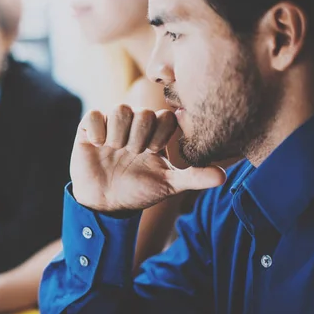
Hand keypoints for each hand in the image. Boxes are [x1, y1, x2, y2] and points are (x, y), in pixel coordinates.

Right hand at [70, 105, 226, 212]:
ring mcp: (111, 125)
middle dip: (140, 137)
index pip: (165, 116)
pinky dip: (98, 131)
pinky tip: (99, 147)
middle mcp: (134, 125)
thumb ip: (194, 178)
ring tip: (115, 151)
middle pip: (144, 112)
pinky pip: (94, 116)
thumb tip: (224, 177)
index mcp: (154, 134)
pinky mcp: (89, 129)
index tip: (154, 152)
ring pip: (120, 109)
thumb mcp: (167, 185)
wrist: (105, 204)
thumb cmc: (137, 192)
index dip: (161, 133)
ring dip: (120, 134)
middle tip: (133, 154)